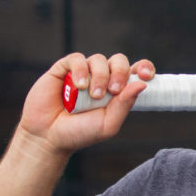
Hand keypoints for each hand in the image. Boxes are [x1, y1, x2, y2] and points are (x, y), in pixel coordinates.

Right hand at [18, 53, 155, 154]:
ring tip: (94, 95)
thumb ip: (124, 105)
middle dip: (120, 72)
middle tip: (114, 90)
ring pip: (99, 59)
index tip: (146, 75)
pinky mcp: (63, 69)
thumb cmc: (80, 132)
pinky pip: (77, 59)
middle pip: (119, 61)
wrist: (49, 136)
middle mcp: (102, 78)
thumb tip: (142, 84)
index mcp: (117, 90)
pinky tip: (79, 86)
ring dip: (100, 76)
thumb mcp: (108, 124)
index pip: (135, 71)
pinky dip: (81, 70)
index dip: (144, 68)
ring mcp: (83, 72)